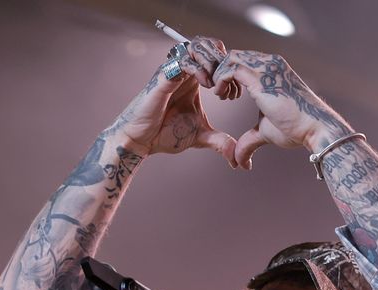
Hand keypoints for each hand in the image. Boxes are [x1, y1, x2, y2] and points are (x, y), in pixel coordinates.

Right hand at [109, 36, 234, 159]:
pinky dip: (199, 69)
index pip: (219, 57)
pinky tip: (206, 85)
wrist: (141, 141)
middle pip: (211, 45)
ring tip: (216, 85)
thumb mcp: (200, 137)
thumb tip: (236, 157)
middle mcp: (186, 71)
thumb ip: (219, 141)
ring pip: (198, 46)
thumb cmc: (165, 134)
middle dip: (225, 64)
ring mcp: (175, 71)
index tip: (233, 95)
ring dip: (212, 62)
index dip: (231, 72)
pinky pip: (184, 60)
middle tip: (227, 88)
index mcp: (196, 79)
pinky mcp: (164, 76)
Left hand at [211, 49, 352, 169]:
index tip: (228, 95)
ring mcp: (267, 67)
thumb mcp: (264, 131)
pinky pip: (231, 68)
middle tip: (221, 95)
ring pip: (231, 58)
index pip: (242, 59)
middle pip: (234, 55)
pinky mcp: (261, 77)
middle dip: (221, 73)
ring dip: (220, 76)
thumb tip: (239, 163)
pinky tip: (223, 96)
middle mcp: (270, 63)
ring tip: (221, 96)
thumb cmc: (294, 130)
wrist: (314, 128)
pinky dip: (221, 79)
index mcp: (272, 69)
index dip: (229, 75)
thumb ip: (249, 141)